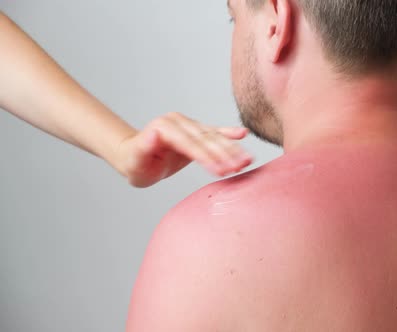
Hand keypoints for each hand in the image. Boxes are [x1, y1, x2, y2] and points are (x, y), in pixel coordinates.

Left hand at [115, 112, 252, 187]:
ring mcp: (188, 125)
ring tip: (248, 160)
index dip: (206, 157)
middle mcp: (179, 123)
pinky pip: (215, 133)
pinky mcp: (196, 132)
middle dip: (224, 154)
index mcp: (165, 128)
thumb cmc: (134, 163)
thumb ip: (145, 146)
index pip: (190, 144)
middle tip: (241, 166)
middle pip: (206, 140)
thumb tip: (155, 133)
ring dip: (232, 149)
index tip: (221, 169)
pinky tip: (243, 134)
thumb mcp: (135, 159)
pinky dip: (229, 134)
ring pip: (213, 137)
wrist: (134, 156)